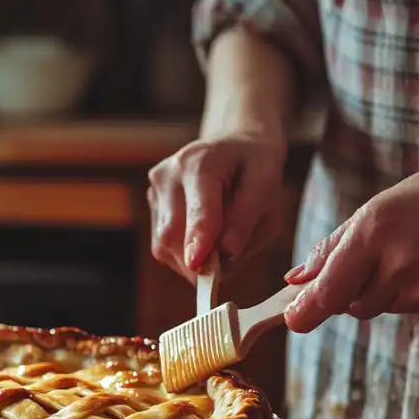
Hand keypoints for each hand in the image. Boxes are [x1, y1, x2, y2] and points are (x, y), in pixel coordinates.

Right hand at [148, 131, 286, 283]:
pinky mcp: (152, 208)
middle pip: (173, 233)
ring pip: (164, 245)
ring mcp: (155, 192)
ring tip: (221, 241)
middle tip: (225, 269)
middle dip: (198, 261)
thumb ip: (247, 218)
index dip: (198, 238)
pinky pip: (164, 247)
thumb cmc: (253, 167)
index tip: (198, 264)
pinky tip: (206, 239)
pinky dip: (187, 254)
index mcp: (200, 162)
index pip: (198, 208)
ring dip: (194, 259)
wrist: (234, 148)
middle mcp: (168, 175)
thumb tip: (227, 252)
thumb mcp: (267, 186)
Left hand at [283, 160, 418, 332]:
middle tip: (376, 258)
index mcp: (376, 230)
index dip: (305, 310)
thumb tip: (297, 278)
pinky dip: (410, 293)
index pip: (328, 289)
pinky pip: (408, 309)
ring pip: (378, 307)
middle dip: (349, 289)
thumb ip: (337, 245)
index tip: (290, 319)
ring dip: (381, 289)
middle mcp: (398, 264)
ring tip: (414, 252)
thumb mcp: (386, 203)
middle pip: (349, 303)